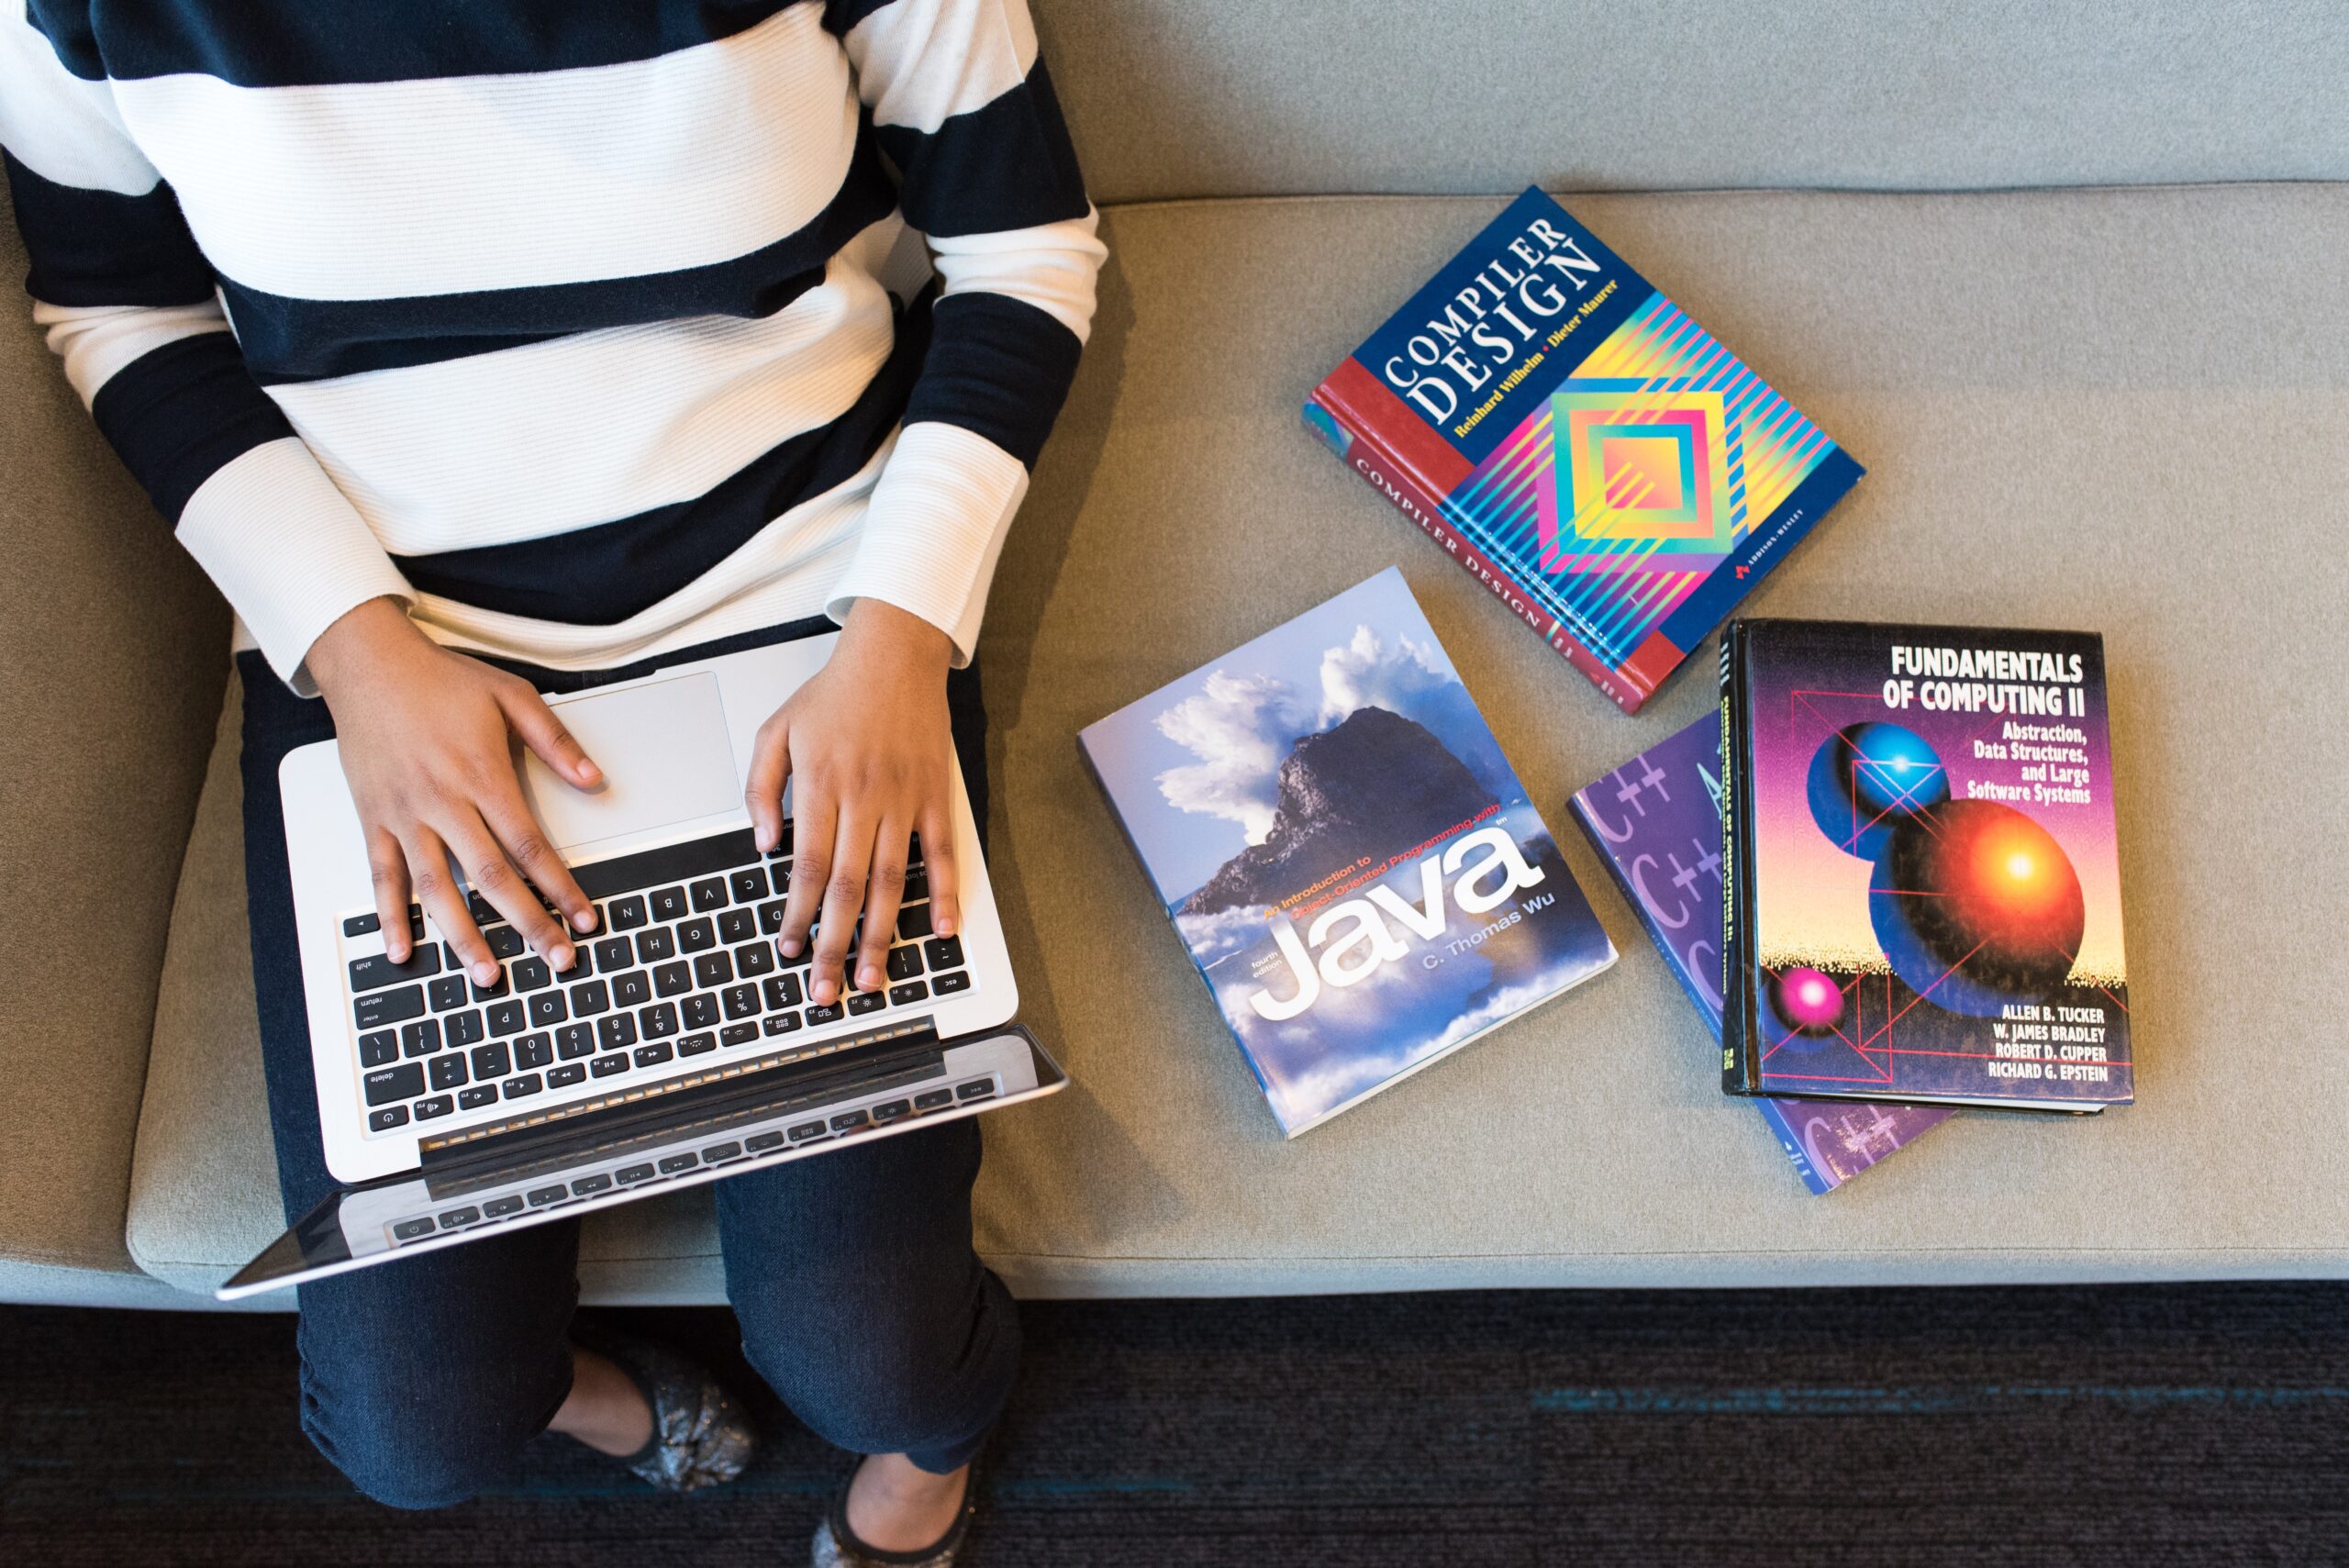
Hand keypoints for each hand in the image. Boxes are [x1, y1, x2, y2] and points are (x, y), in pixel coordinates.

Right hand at [306, 597, 601, 982]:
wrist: (369, 662)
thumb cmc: (439, 679)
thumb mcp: (512, 697)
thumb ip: (557, 743)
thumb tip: (595, 781)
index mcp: (482, 775)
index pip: (530, 845)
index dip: (560, 886)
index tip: (584, 917)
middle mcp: (442, 801)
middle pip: (491, 877)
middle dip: (527, 923)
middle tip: (555, 959)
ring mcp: (404, 814)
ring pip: (436, 887)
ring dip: (463, 936)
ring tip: (487, 975)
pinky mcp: (373, 818)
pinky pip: (381, 875)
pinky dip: (390, 916)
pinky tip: (403, 950)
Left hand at [743, 600, 961, 1006]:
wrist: (894, 654)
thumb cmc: (833, 694)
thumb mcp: (776, 731)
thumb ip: (761, 789)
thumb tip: (765, 846)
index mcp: (821, 787)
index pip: (806, 867)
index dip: (797, 915)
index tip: (789, 949)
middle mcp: (864, 800)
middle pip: (846, 887)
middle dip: (834, 944)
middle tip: (827, 990)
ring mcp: (904, 801)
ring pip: (892, 882)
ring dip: (880, 934)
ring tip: (872, 976)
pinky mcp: (935, 797)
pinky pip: (943, 854)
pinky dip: (945, 894)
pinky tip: (939, 931)